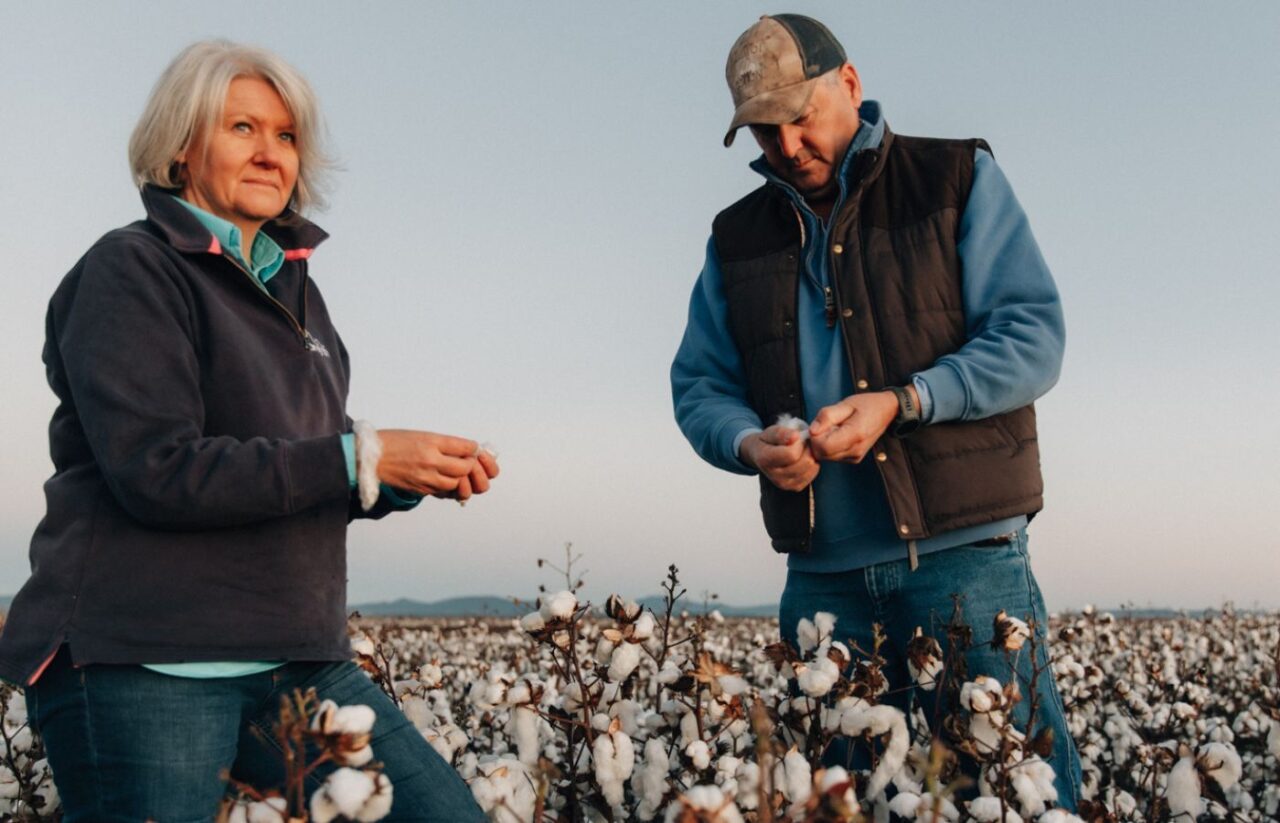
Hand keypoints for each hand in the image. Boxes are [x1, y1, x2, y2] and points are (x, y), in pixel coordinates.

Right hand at [375, 430, 498, 500]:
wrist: (369, 458)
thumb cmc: (395, 442)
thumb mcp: (421, 435)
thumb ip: (445, 444)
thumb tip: (468, 450)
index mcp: (431, 442)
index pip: (466, 448)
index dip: (474, 449)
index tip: (472, 449)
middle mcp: (431, 461)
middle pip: (465, 468)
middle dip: (470, 465)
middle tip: (467, 461)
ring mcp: (426, 478)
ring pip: (456, 483)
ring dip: (460, 478)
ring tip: (455, 471)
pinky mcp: (421, 490)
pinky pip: (443, 491)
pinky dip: (449, 486)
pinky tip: (445, 479)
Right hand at [739, 425, 819, 491]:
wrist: (761, 456)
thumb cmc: (766, 441)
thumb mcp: (769, 432)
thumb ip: (780, 433)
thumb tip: (795, 436)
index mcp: (765, 460)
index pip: (792, 454)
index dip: (798, 442)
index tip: (795, 436)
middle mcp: (774, 476)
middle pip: (806, 461)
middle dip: (807, 447)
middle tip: (801, 441)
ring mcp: (785, 484)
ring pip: (811, 466)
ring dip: (810, 454)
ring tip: (801, 449)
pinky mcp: (795, 487)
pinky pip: (814, 472)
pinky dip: (812, 462)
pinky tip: (803, 457)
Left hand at [808, 391, 899, 462]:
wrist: (887, 411)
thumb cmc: (866, 405)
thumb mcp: (846, 404)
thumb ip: (827, 416)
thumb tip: (812, 430)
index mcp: (855, 435)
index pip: (822, 446)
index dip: (815, 436)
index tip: (821, 424)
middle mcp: (855, 450)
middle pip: (821, 454)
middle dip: (818, 439)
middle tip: (827, 425)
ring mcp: (855, 457)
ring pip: (825, 456)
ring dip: (823, 443)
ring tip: (835, 428)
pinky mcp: (853, 459)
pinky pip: (832, 457)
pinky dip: (830, 446)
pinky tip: (838, 435)